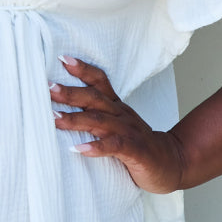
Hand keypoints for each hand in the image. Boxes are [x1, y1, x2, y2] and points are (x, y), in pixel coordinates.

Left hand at [50, 55, 184, 194]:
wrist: (173, 162)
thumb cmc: (138, 144)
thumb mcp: (118, 124)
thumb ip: (96, 115)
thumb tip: (61, 109)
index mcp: (117, 107)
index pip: (99, 82)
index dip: (83, 69)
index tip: (62, 59)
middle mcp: (121, 115)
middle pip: (94, 99)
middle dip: (70, 92)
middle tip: (48, 88)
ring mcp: (129, 132)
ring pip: (99, 121)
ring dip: (75, 119)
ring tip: (54, 118)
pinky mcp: (135, 151)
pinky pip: (114, 146)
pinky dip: (96, 147)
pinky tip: (78, 149)